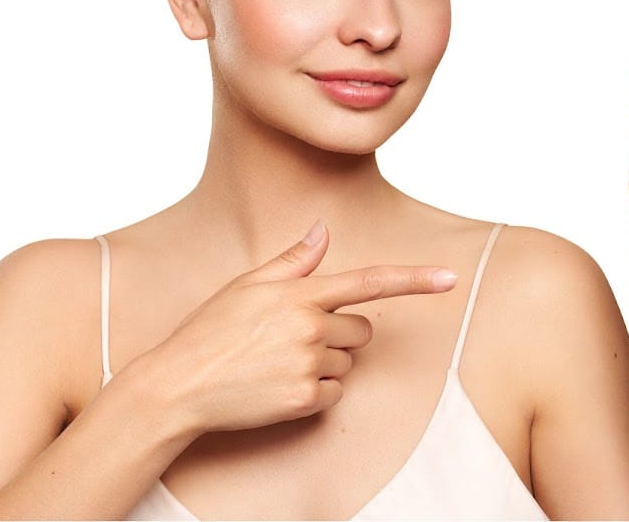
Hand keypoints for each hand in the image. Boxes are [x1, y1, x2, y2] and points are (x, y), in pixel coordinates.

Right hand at [138, 222, 457, 434]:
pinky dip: (315, 392)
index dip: (414, 280)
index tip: (450, 279)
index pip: (369, 282)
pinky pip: (335, 393)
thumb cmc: (210, 332)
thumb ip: (293, 261)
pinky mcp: (305, 400)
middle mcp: (310, 326)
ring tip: (277, 363)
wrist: (178, 386)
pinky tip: (279, 386)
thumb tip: (322, 229)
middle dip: (339, 333)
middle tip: (292, 339)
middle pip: (362, 329)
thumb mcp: (247, 285)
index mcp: (299, 293)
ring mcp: (309, 365)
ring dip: (324, 363)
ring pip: (347, 362)